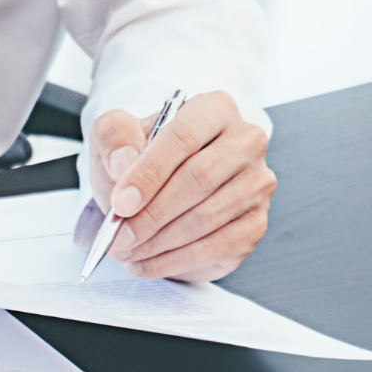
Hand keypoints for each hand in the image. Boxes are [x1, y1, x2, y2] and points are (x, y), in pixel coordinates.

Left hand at [88, 91, 274, 281]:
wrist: (160, 189)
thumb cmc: (141, 158)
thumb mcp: (115, 136)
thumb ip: (114, 137)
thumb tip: (124, 161)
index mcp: (214, 109)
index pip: (183, 138)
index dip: (149, 174)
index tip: (120, 203)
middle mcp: (246, 141)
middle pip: (199, 179)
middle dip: (152, 214)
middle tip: (119, 236)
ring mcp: (257, 184)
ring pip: (207, 218)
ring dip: (160, 242)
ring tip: (127, 251)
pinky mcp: (256, 223)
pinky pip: (216, 247)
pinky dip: (175, 261)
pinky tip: (147, 263)